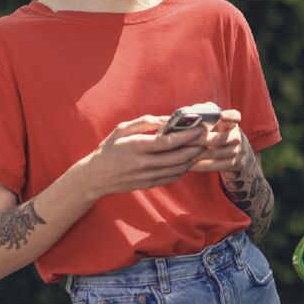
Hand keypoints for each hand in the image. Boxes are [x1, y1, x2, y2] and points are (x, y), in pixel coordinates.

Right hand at [78, 115, 206, 197]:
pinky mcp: (149, 184)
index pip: (169, 142)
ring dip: (192, 159)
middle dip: (195, 148)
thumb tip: (168, 119)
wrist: (96, 176)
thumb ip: (146, 122)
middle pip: (178, 157)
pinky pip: (172, 177)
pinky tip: (188, 160)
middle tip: (207, 139)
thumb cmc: (109, 148)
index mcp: (137, 147)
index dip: (187, 136)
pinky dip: (183, 169)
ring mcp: (147, 176)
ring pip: (178, 169)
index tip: (200, 129)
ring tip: (201, 148)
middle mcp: (144, 163)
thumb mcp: (123, 129)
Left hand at [186, 105, 251, 173]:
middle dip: (199, 140)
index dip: (229, 116)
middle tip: (182, 139)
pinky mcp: (230, 164)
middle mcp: (236, 137)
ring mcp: (235, 152)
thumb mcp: (215, 121)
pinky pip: (210, 165)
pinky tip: (184, 162)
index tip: (220, 115)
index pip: (234, 117)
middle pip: (218, 139)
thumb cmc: (217, 131)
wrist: (235, 151)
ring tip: (179, 151)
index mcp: (231, 122)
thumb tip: (184, 114)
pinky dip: (196, 164)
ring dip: (194, 153)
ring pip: (212, 153)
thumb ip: (202, 114)